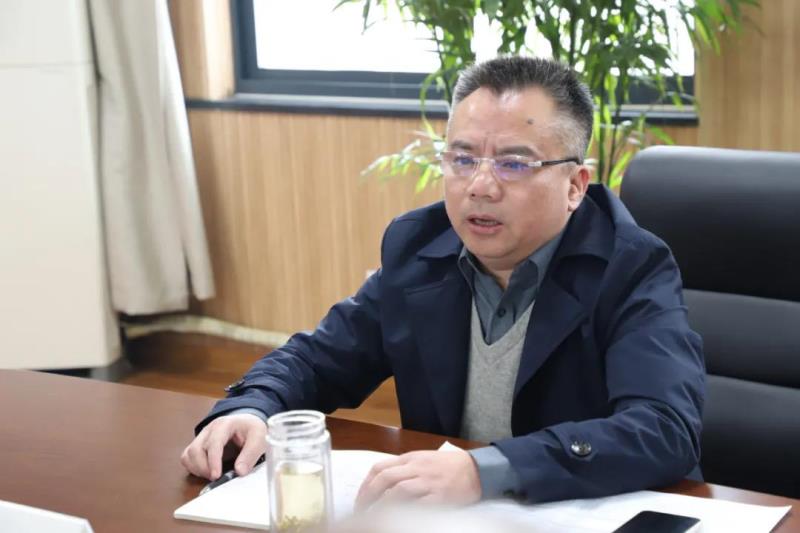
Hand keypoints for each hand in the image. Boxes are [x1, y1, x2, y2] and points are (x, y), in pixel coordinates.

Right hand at [180, 413, 266, 479]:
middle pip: (196, 450)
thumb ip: (251, 454)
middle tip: (217, 478)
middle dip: (204, 468)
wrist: (247, 423)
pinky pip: (187, 458)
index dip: (213, 461)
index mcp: (224, 424)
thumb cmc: (252, 429)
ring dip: (198, 469)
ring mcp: (201, 437)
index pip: (213, 443)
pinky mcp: (198, 445)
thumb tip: (240, 471)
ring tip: (213, 475)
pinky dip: (193, 468)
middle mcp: (209, 430)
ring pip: (188, 455)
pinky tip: (206, 472)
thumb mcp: (259, 438)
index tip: (216, 476)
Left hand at [355, 450, 481, 509]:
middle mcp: (417, 468)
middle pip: (385, 479)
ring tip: (374, 517)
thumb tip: (381, 484)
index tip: (360, 499)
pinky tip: (397, 519)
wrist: (476, 469)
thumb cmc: (448, 466)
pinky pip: (418, 504)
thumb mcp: (423, 460)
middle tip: (362, 511)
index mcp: (410, 459)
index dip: (365, 485)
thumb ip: (404, 469)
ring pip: (398, 490)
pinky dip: (405, 512)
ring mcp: (428, 482)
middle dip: (368, 496)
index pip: (380, 468)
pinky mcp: (440, 496)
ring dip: (382, 505)